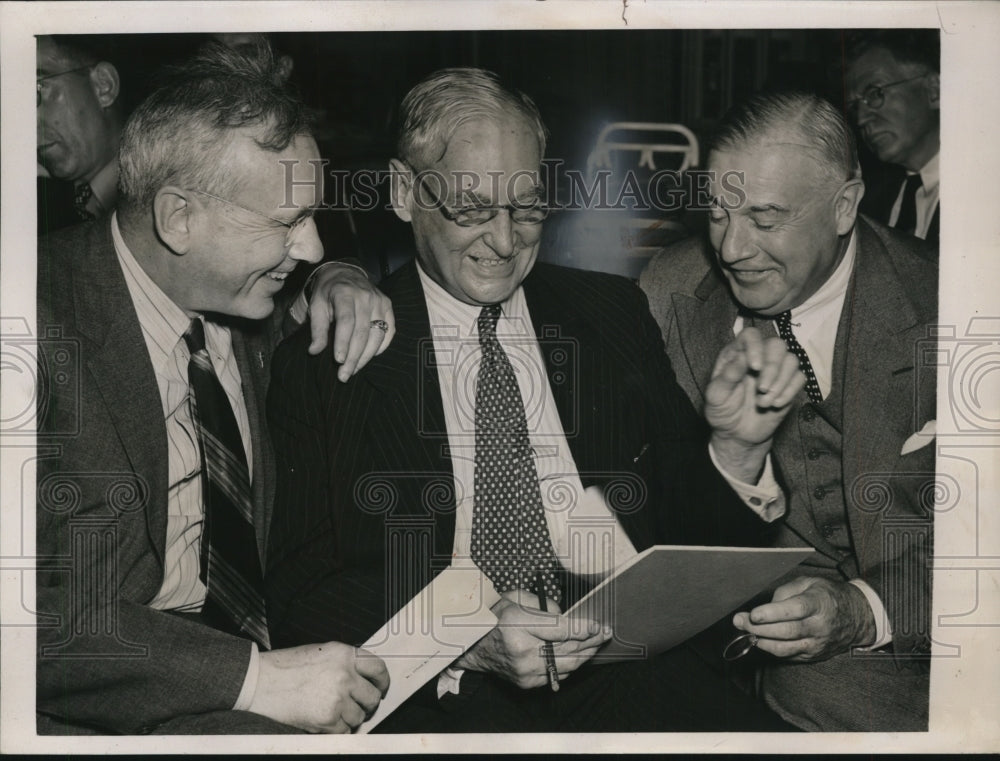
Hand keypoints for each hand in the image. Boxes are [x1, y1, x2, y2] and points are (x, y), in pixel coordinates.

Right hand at [249, 642, 389, 732]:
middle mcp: (345, 675)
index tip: (381, 688)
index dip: (383, 681)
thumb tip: (364, 678)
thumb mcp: (321, 653)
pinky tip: (322, 719)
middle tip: (356, 705)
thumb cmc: (285, 667)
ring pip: (359, 716)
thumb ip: (345, 663)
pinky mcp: (327, 719)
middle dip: (366, 704)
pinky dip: (336, 729)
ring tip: (330, 709)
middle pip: (372, 697)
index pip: (378, 668)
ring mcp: (337, 698)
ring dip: (349, 717)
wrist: (259, 682)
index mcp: (344, 654)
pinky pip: (344, 730)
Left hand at [305, 263, 394, 380]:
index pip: (346, 321)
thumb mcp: (317, 306)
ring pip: (377, 335)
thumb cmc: (328, 293)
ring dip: (366, 356)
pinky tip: (368, 357)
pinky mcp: (388, 307)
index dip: (343, 342)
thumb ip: (317, 329)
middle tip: (343, 375)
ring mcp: (380, 301)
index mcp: (344, 293)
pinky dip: (380, 347)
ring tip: (353, 370)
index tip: (338, 361)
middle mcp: (366, 296)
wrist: (345, 273)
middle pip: (362, 332)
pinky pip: (389, 332)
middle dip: (353, 357)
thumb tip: (314, 352)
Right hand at [454, 591, 609, 688]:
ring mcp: (525, 671)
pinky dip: (570, 665)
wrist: (471, 644)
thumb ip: (544, 605)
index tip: (598, 625)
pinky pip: (557, 674)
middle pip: (568, 649)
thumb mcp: (516, 598)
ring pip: (566, 665)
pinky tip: (579, 656)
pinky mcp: (526, 683)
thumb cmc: (493, 617)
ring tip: (597, 644)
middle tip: (605, 633)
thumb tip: (566, 615)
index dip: (583, 628)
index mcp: (518, 626)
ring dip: (585, 655)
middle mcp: (523, 652)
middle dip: (591, 641)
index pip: (561, 630)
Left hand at [705, 327, 804, 480]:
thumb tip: (741, 358)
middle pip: (777, 345)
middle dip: (772, 368)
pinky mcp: (788, 384)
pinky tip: (775, 404)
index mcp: (736, 354)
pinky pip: (800, 378)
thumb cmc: (722, 411)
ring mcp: (775, 370)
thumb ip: (727, 376)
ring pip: (792, 360)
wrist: (737, 433)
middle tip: (761, 390)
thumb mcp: (716, 396)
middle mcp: (758, 357)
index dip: (756, 346)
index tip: (755, 367)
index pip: (751, 335)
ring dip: (780, 383)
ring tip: (764, 403)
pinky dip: (789, 392)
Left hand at [732, 576, 876, 661]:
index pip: (795, 610)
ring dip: (761, 641)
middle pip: (786, 631)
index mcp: (819, 604)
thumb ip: (787, 591)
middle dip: (759, 628)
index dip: (773, 613)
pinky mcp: (813, 656)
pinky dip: (771, 648)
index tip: (754, 614)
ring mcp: (816, 644)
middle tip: (739, 621)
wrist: (856, 618)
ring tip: (745, 631)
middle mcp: (819, 627)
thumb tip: (767, 606)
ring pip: (785, 648)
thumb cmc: (827, 596)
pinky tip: (759, 639)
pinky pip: (788, 655)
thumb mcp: (810, 583)